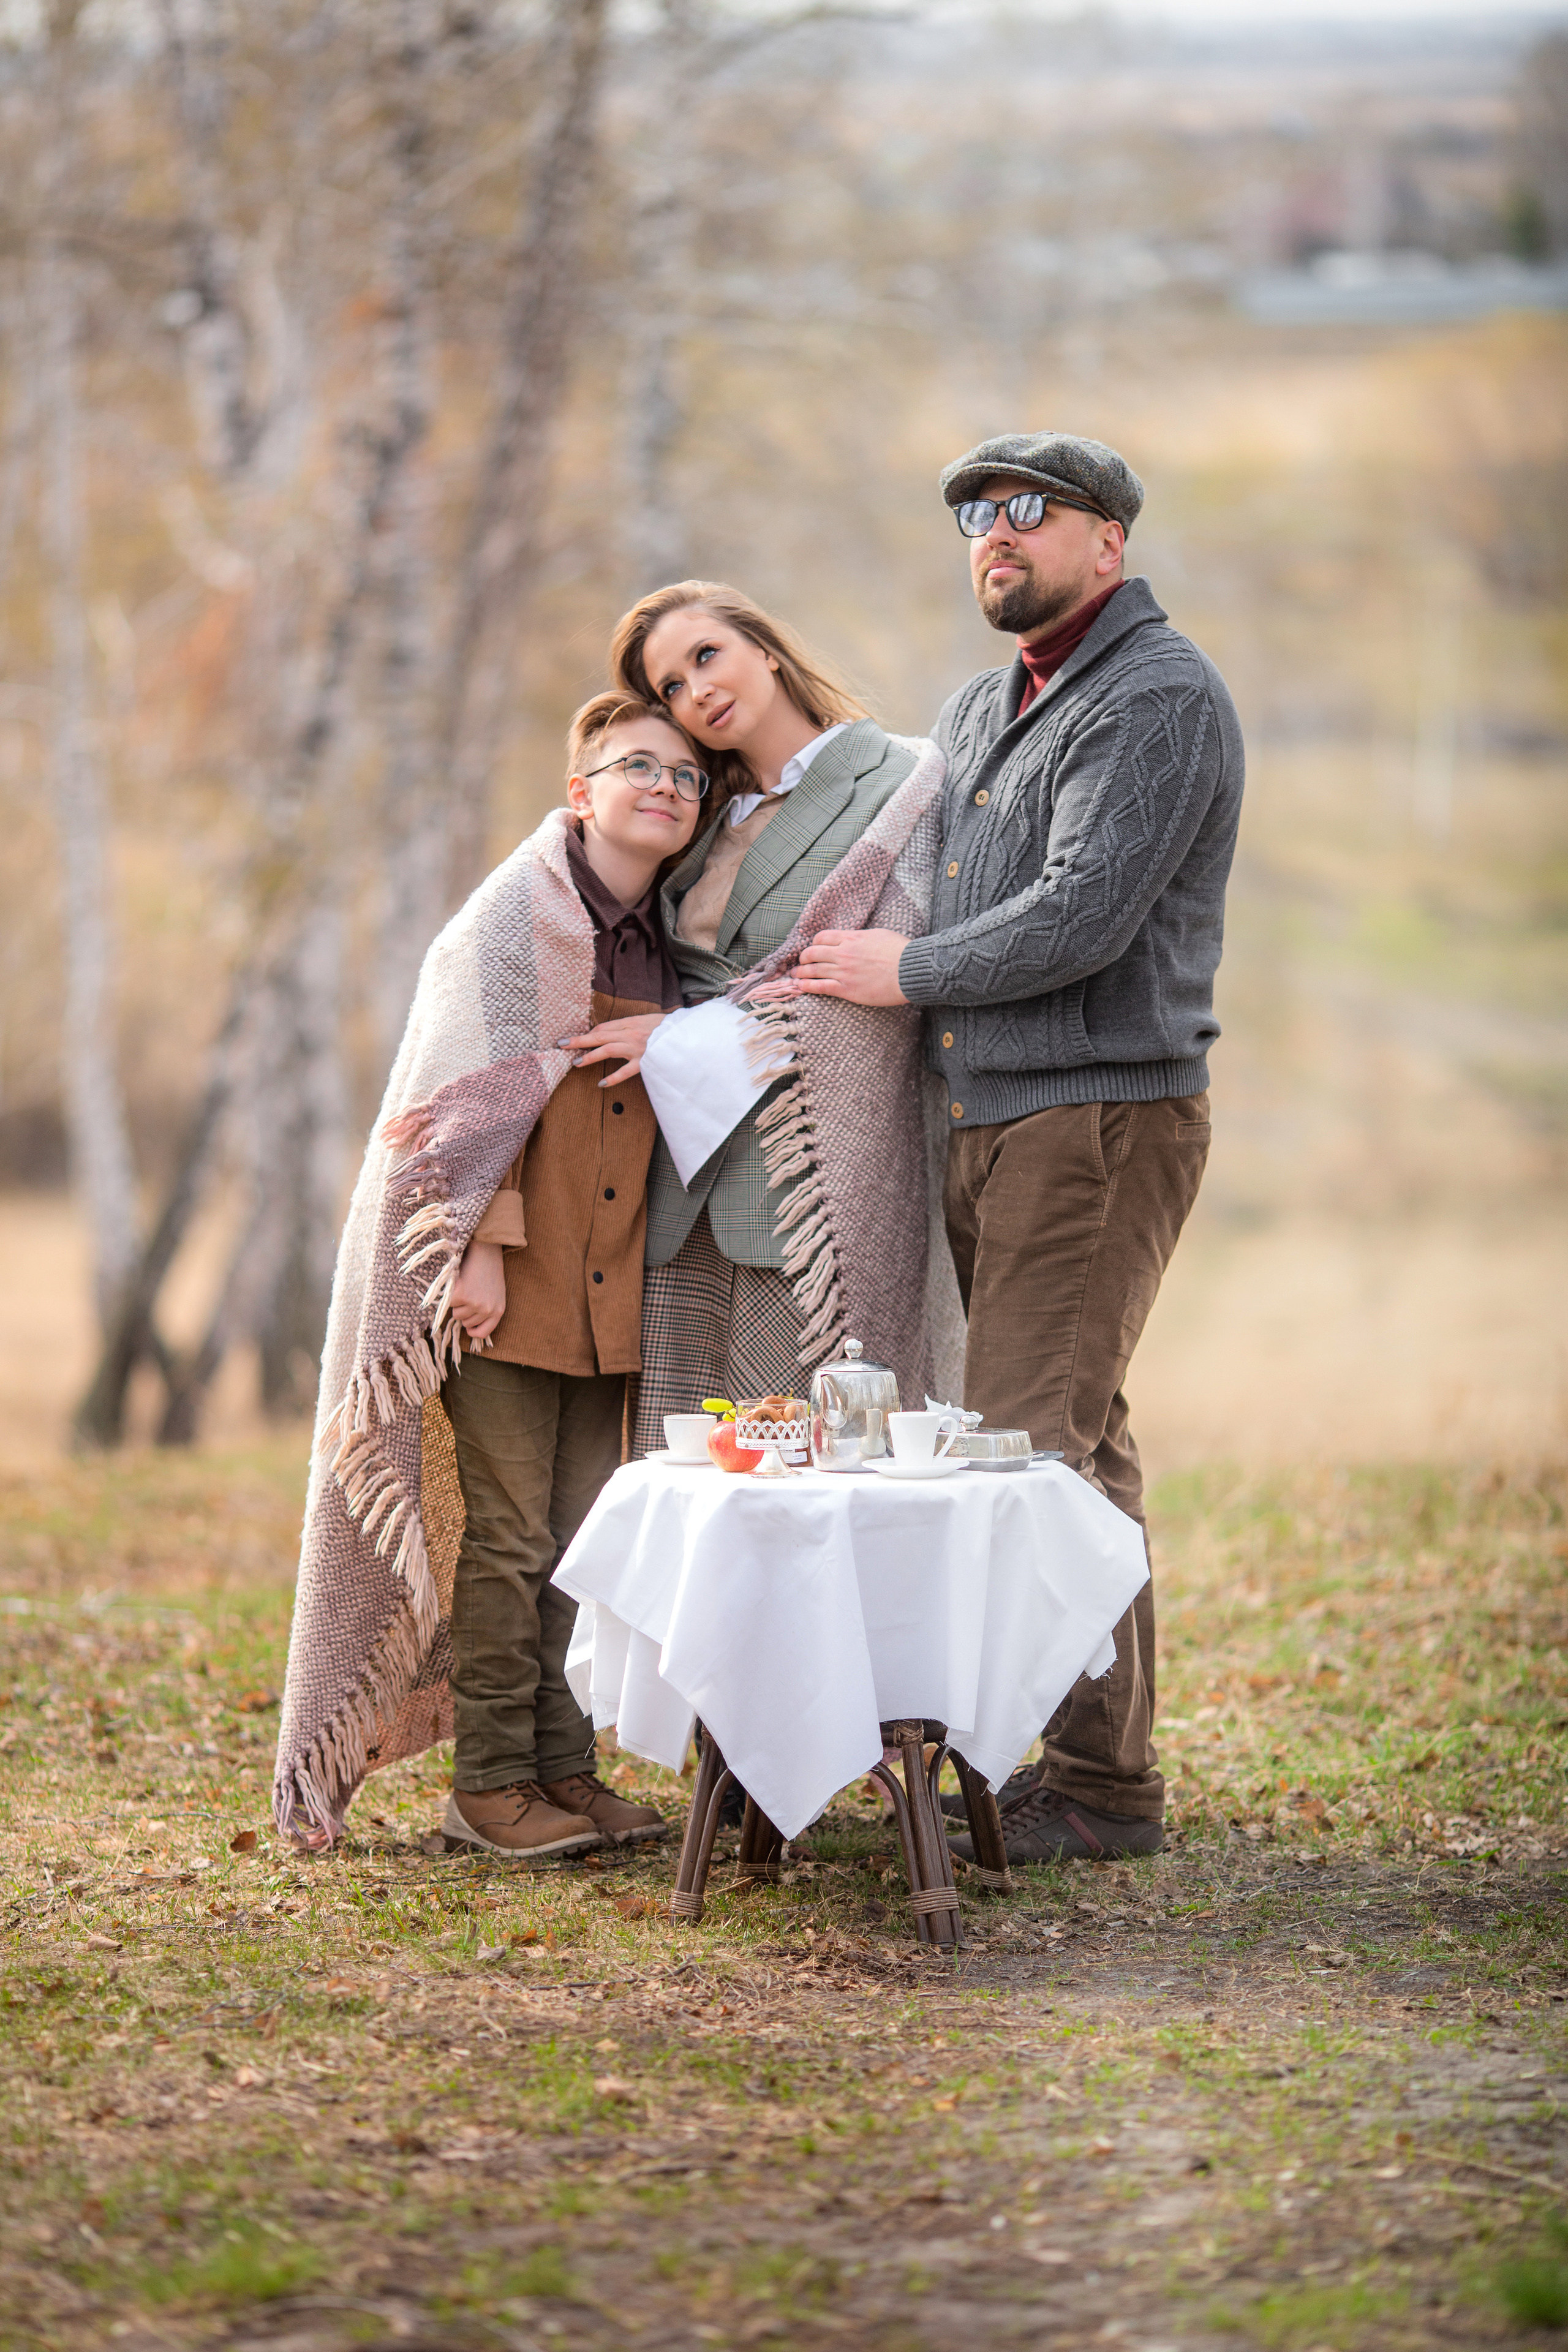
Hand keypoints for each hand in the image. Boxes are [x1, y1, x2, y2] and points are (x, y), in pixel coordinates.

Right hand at [449, 1237, 505, 1343]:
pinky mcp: (462, 1295)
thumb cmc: (488, 1271)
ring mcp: (475, 1304)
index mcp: (498, 1310)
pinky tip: (459, 1281)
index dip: (473, 1331)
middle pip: (466, 1323)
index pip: (483, 1332)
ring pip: (456, 1315)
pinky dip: (450, 1293)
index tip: (468, 1327)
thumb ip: (486, 1310)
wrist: (485, 1250)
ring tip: (465, 1286)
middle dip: (464, 1310)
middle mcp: (488, 1309)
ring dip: (456, 1303)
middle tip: (469, 1293)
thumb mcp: (494, 1294)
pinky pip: (448, 1303)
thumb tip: (469, 1328)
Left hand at [562, 1011, 666, 1084]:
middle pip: (600, 1035)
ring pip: (609, 1049)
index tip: (574, 1039)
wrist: (686, 1034)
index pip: (604, 1028)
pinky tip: (602, 1083)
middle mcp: (631, 1034)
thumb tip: (605, 1031)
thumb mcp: (646, 1020)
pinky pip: (627, 1071)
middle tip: (561, 1044)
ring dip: (591, 1055)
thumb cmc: (666, 1028)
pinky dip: (614, 1077)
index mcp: (631, 1023)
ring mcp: (637, 1048)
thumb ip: (627, 1026)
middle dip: (579, 1040)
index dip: (588, 1033)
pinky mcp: (645, 1062)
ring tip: (576, 1062)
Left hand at [789, 928, 908, 1005]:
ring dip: (800, 973)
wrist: (909, 970)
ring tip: (794, 976)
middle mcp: (843, 953)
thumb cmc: (900, 952)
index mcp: (851, 938)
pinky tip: (800, 987)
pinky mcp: (846, 989)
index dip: (814, 943)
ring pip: (813, 970)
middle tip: (800, 962)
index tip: (812, 948)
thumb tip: (854, 939)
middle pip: (812, 953)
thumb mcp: (878, 934)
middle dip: (803, 958)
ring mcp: (843, 972)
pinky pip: (820, 987)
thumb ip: (861, 937)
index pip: (822, 937)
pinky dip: (807, 986)